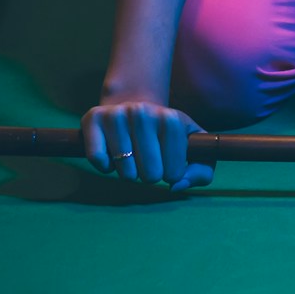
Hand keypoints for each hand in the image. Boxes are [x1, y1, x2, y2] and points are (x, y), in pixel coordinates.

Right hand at [81, 93, 214, 192]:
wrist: (136, 107)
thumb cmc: (168, 136)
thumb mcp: (194, 148)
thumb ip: (201, 172)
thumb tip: (176, 186)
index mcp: (171, 119)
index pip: (174, 173)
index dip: (172, 174)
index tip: (169, 161)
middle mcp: (143, 111)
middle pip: (150, 175)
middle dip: (150, 176)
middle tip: (148, 161)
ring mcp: (116, 113)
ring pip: (125, 172)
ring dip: (129, 173)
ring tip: (132, 157)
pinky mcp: (93, 118)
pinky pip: (98, 160)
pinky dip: (105, 167)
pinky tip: (112, 156)